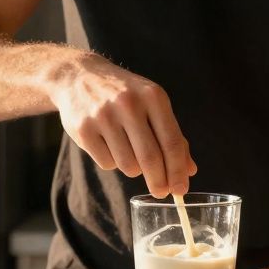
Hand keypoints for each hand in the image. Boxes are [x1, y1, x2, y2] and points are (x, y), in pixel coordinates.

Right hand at [48, 54, 195, 196]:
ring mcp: (103, 116)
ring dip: (133, 169)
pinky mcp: (83, 130)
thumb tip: (189, 170)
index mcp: (153, 96)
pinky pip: (107, 163)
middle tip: (161, 192)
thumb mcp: (152, 105)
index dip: (178, 171)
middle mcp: (128, 104)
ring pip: (128, 165)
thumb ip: (172, 136)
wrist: (79, 76)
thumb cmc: (125, 94)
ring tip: (129, 152)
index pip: (172, 142)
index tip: (180, 190)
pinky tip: (109, 145)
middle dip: (159, 181)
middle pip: (150, 158)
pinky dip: (113, 162)